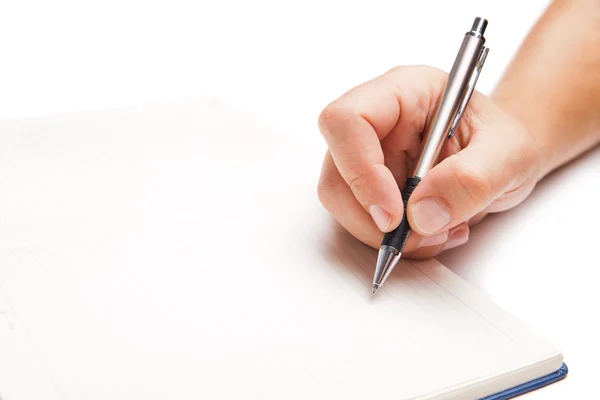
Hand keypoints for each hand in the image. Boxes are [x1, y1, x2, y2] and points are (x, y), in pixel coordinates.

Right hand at [317, 66, 541, 258]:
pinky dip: (394, 240)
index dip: (360, 170)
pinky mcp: (369, 186)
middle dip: (372, 217)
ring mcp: (368, 156)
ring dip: (385, 233)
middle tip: (420, 235)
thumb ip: (472, 179)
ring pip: (342, 202)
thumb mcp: (510, 154)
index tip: (393, 216)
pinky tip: (431, 232)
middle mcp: (376, 122)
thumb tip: (421, 215)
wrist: (504, 160)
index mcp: (403, 91)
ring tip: (439, 232)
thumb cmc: (505, 142)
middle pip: (337, 170)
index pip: (347, 120)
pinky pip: (361, 220)